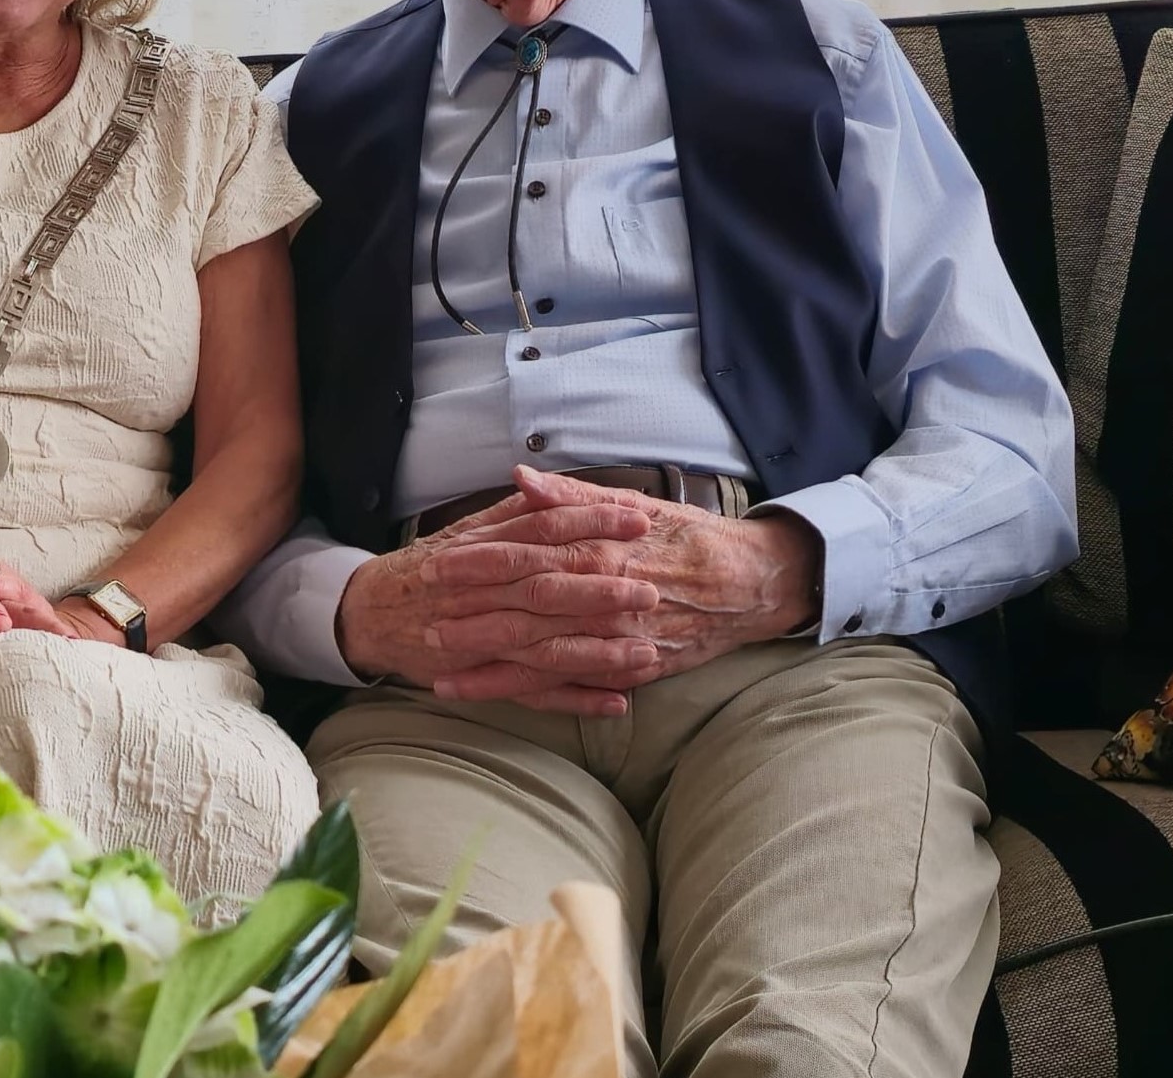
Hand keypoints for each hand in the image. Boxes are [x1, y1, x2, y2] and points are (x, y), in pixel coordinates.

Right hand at [337, 488, 664, 715]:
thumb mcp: (466, 531)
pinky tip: (616, 704)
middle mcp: (484, 593)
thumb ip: (512, 512)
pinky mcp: (484, 675)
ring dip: (598, 652)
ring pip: (546, 646)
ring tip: (647, 653)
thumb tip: (549, 484)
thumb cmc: (429, 570)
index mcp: (485, 550)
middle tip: (650, 590)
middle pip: (549, 589)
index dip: (591, 523)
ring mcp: (483, 638)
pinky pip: (534, 692)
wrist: (373, 615)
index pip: (544, 530)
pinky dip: (574, 700)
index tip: (638, 520)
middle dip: (602, 591)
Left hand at [419, 466, 822, 701]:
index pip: (525, 557)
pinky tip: (495, 696)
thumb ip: (570, 496)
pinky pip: (571, 686)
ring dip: (488, 665)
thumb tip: (519, 477)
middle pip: (523, 611)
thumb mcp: (631, 504)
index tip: (437, 565)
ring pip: (541, 657)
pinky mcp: (630, 668)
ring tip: (440, 671)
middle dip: (469, 619)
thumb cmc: (684, 537)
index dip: (477, 564)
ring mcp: (616, 638)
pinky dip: (532, 694)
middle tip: (422, 623)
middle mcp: (603, 597)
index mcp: (598, 550)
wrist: (750, 582)